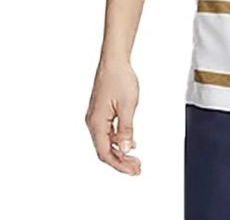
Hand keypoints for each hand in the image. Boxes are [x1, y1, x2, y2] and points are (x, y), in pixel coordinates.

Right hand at [85, 57, 140, 174]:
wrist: (114, 60)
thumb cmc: (119, 78)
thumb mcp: (128, 105)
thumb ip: (126, 130)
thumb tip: (125, 149)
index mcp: (96, 123)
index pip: (105, 153)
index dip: (119, 165)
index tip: (132, 170)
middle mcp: (93, 122)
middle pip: (104, 150)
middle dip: (121, 161)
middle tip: (136, 168)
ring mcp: (95, 117)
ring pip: (106, 142)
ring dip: (120, 151)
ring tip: (135, 159)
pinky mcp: (100, 112)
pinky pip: (107, 132)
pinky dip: (117, 140)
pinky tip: (129, 142)